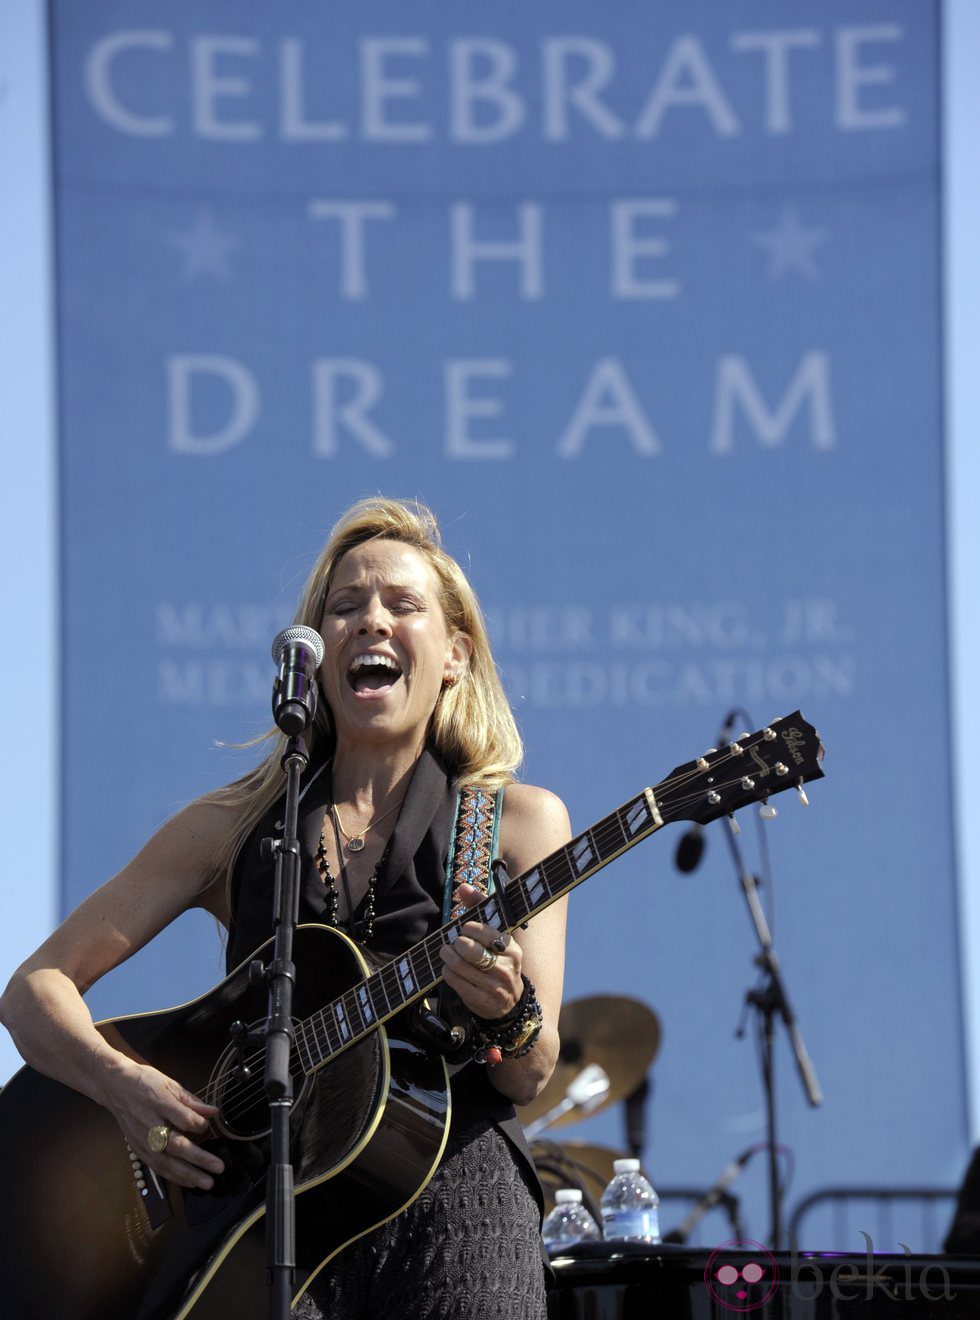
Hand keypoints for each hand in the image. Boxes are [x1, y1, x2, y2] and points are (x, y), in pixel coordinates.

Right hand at [107, 1060, 224, 1190]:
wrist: (115, 1087)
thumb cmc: (145, 1082)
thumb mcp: (169, 1084)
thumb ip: (191, 1100)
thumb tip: (213, 1112)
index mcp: (159, 1103)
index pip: (182, 1119)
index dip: (198, 1125)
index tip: (208, 1126)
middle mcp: (150, 1124)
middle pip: (176, 1145)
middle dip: (198, 1158)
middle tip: (218, 1168)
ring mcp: (142, 1140)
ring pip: (165, 1162)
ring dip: (187, 1174)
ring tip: (207, 1182)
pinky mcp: (137, 1149)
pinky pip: (157, 1167)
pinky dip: (174, 1176)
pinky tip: (189, 1181)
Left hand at [439, 883, 522, 1019]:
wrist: (509, 1001)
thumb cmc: (498, 959)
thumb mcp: (496, 935)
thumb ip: (480, 908)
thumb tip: (463, 887)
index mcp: (511, 948)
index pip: (485, 932)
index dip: (469, 928)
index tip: (465, 928)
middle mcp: (505, 968)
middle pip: (470, 950)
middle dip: (457, 943)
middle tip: (454, 942)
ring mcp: (493, 986)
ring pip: (459, 965)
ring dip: (448, 956)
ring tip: (447, 952)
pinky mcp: (479, 999)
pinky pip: (454, 980)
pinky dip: (447, 971)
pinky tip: (450, 968)